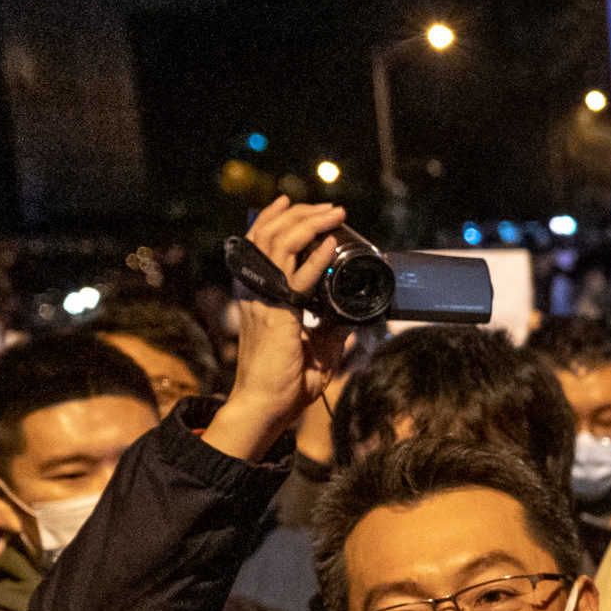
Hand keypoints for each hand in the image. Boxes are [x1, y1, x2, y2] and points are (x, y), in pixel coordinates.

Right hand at [203, 196, 354, 463]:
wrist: (266, 405)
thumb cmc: (285, 382)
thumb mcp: (316, 350)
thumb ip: (330, 330)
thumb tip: (353, 319)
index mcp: (262, 294)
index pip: (261, 244)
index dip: (276, 219)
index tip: (296, 205)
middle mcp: (258, 290)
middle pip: (270, 235)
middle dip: (301, 214)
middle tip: (329, 207)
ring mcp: (263, 299)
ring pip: (278, 245)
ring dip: (308, 224)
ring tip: (333, 213)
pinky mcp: (276, 313)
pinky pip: (295, 278)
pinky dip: (314, 259)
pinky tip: (330, 244)